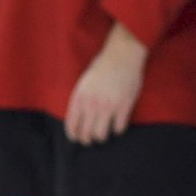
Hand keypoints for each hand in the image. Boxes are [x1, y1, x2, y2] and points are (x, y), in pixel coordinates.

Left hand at [65, 23, 147, 145]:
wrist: (122, 55)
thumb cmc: (102, 66)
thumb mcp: (84, 82)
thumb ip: (80, 99)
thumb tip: (79, 118)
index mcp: (80, 98)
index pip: (72, 125)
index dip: (74, 136)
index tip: (77, 139)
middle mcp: (92, 105)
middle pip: (86, 134)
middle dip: (87, 140)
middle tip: (91, 139)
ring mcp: (108, 107)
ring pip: (101, 135)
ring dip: (102, 137)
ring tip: (104, 133)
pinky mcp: (123, 108)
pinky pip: (118, 129)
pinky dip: (118, 130)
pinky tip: (118, 124)